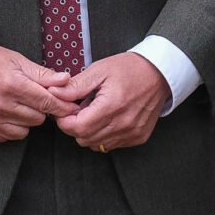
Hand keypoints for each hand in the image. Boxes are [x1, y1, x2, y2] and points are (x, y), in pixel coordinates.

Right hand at [0, 40, 77, 141]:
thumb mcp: (15, 59)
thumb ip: (41, 74)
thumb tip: (65, 80)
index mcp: (12, 85)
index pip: (47, 103)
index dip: (62, 107)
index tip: (71, 108)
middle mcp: (0, 105)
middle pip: (38, 119)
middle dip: (40, 110)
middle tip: (33, 99)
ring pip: (24, 131)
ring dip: (25, 120)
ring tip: (17, 105)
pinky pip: (6, 137)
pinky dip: (10, 128)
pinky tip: (5, 114)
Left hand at [54, 52, 169, 151]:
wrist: (160, 73)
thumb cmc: (130, 69)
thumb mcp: (100, 70)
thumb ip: (76, 85)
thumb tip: (54, 94)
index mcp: (112, 105)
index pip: (77, 127)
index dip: (65, 120)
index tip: (66, 110)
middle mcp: (123, 123)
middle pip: (84, 138)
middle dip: (75, 126)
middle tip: (81, 108)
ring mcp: (132, 133)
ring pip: (95, 145)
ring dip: (89, 131)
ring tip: (96, 111)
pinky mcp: (137, 138)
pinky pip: (110, 145)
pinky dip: (103, 135)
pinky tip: (108, 118)